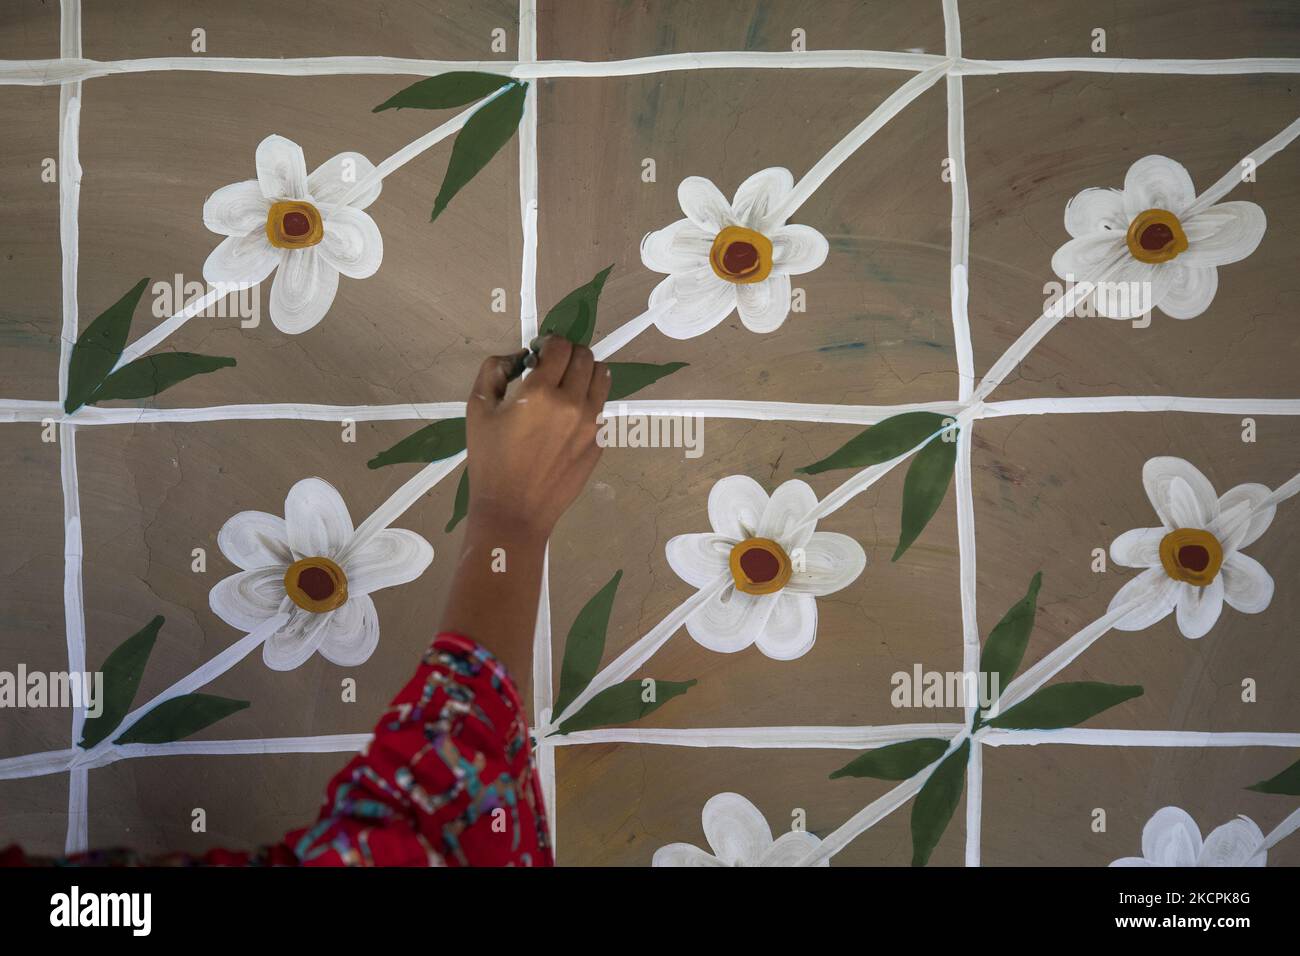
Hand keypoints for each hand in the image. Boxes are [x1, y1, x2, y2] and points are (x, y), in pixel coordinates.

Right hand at [465, 336, 610, 540]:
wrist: (514, 511)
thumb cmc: (490, 461)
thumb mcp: (477, 409)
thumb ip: (494, 370)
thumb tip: (518, 356)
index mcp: (540, 392)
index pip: (561, 346)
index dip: (549, 342)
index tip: (538, 353)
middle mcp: (572, 403)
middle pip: (586, 357)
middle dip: (568, 354)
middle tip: (552, 367)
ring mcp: (592, 424)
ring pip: (603, 377)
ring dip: (585, 372)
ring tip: (567, 385)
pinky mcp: (600, 442)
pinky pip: (602, 407)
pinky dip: (589, 400)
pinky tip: (569, 415)